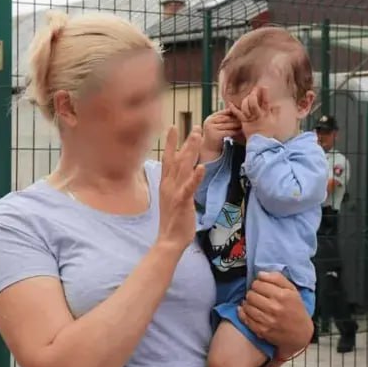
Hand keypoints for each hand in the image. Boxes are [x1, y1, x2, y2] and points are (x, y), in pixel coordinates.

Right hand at [157, 126, 203, 251]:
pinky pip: (189, 187)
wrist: (168, 240)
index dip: (170, 142)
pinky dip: (195, 176)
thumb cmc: (173, 222)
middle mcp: (168, 185)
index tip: (173, 127)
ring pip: (183, 167)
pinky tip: (201, 166)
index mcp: (166, 184)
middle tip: (196, 126)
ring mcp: (174, 192)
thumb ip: (177, 186)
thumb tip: (184, 177)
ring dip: (190, 150)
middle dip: (186, 141)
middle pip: (177, 158)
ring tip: (197, 136)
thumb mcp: (173, 200)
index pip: (167, 159)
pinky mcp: (182, 201)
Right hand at [200, 110, 241, 162]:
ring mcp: (211, 129)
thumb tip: (235, 110)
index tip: (241, 113)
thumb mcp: (218, 126)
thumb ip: (224, 119)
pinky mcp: (215, 135)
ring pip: (228, 125)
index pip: (223, 113)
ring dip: (237, 124)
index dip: (232, 113)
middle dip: (236, 118)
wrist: (210, 150)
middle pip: (226, 118)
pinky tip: (241, 131)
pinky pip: (228, 132)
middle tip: (246, 118)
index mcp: (210, 118)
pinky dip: (235, 131)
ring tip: (245, 124)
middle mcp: (209, 122)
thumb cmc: (216, 136)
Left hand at [228, 86, 278, 139]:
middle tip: (254, 89)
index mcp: (266, 114)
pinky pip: (237, 114)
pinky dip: (233, 108)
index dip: (265, 94)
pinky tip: (230, 103)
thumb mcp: (275, 122)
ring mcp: (250, 119)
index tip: (264, 87)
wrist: (261, 143)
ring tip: (248, 96)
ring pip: (246, 106)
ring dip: (246, 100)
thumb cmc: (268, 133)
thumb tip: (278, 105)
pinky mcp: (243, 122)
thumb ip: (276, 113)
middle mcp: (258, 115)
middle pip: (254, 102)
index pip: (266, 102)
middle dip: (254, 94)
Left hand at [237, 271, 313, 355]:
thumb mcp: (292, 290)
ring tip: (254, 303)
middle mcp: (274, 308)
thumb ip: (277, 278)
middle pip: (250, 294)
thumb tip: (260, 274)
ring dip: (248, 303)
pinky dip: (244, 313)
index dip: (258, 284)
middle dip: (252, 293)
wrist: (301, 333)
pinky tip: (248, 311)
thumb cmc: (296, 309)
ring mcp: (267, 321)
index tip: (261, 287)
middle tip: (257, 295)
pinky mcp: (262, 331)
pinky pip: (246, 319)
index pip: (258, 284)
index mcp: (282, 295)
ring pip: (247, 306)